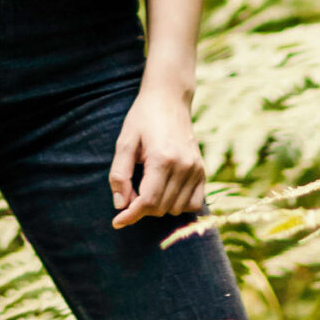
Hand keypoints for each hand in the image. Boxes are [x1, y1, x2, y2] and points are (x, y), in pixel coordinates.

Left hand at [109, 82, 205, 227]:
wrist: (169, 98)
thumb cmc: (143, 117)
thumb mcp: (125, 141)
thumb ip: (120, 174)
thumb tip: (120, 205)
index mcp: (163, 159)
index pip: (148, 202)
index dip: (130, 215)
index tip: (117, 222)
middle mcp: (183, 166)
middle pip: (160, 208)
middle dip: (141, 207)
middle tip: (129, 192)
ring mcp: (196, 169)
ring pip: (176, 209)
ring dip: (158, 206)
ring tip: (147, 185)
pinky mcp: (202, 170)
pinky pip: (193, 203)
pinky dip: (179, 204)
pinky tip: (166, 191)